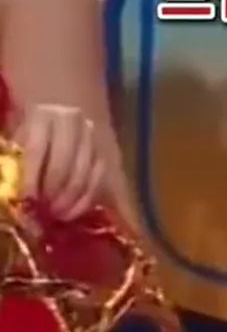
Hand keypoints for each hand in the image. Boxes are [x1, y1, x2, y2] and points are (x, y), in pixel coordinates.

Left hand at [13, 103, 106, 219]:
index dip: (31, 179)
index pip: (37, 151)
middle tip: (44, 212)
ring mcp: (92, 139)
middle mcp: (72, 123)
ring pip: (83, 177)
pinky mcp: (104, 156)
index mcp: (43, 115)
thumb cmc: (32, 134)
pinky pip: (97, 184)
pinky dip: (84, 203)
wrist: (58, 121)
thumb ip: (18, 161)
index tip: (27, 202)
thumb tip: (16, 193)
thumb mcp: (19, 139)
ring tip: (56, 216)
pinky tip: (70, 214)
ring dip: (69, 201)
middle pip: (63, 165)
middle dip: (52, 193)